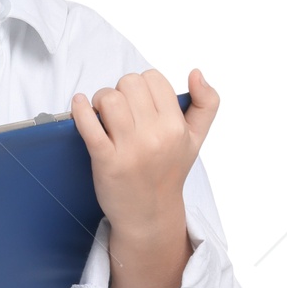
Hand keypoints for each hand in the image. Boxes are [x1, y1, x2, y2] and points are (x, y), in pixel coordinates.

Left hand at [69, 68, 218, 243]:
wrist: (150, 214)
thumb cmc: (169, 172)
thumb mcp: (196, 139)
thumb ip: (206, 103)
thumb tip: (196, 73)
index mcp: (176, 126)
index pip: (154, 79)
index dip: (143, 84)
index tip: (138, 101)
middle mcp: (155, 136)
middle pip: (129, 84)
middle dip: (121, 90)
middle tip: (119, 108)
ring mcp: (130, 149)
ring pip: (109, 99)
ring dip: (100, 100)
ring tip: (103, 113)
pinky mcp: (106, 162)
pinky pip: (89, 126)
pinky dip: (80, 110)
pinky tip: (80, 104)